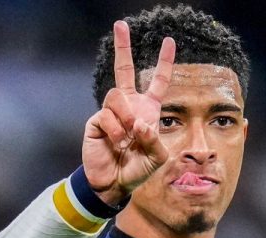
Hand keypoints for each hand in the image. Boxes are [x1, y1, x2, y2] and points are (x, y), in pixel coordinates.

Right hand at [82, 20, 175, 203]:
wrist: (114, 184)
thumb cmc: (138, 170)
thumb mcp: (157, 158)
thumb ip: (155, 140)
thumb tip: (140, 122)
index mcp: (148, 111)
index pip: (157, 82)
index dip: (164, 63)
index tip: (169, 42)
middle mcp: (129, 107)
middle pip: (124, 70)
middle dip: (123, 47)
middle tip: (121, 24)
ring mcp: (111, 112)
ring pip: (118, 96)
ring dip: (126, 116)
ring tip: (128, 137)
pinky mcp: (96, 121)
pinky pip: (107, 116)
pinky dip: (116, 132)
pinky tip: (117, 144)